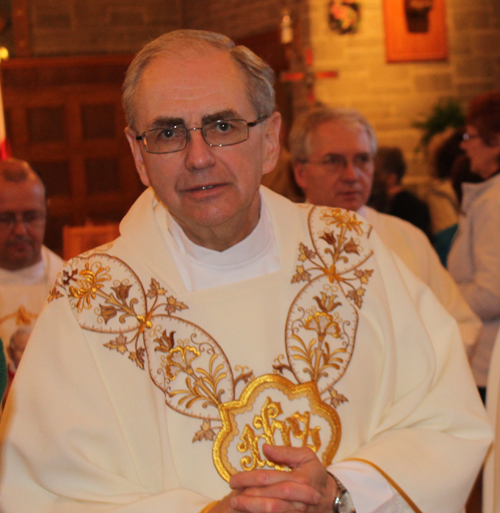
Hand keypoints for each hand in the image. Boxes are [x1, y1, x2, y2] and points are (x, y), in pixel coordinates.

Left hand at [212, 443, 336, 512]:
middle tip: (231, 496)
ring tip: (235, 505)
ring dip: (253, 509)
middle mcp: (299, 498)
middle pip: (270, 499)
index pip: (269, 478)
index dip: (249, 478)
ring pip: (274, 512)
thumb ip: (285, 452)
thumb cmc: (314, 473)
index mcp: (301, 479)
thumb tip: (265, 447)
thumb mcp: (305, 456)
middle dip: (248, 498)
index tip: (233, 479)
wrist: (330, 498)